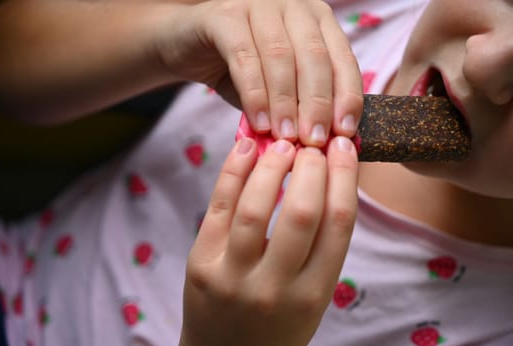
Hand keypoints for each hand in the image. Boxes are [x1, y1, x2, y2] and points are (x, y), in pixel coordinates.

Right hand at [159, 0, 362, 145]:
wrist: (187, 46)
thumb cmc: (239, 69)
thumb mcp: (276, 89)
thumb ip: (299, 106)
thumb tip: (325, 142)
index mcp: (316, 20)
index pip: (342, 59)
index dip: (347, 97)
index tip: (344, 133)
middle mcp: (293, 5)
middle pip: (315, 57)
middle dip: (317, 104)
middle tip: (314, 142)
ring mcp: (259, 4)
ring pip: (281, 57)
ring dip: (285, 103)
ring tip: (285, 138)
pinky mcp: (225, 15)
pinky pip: (244, 57)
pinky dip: (254, 94)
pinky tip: (259, 123)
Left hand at [179, 136, 357, 345]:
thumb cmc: (277, 325)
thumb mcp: (311, 297)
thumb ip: (321, 246)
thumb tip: (329, 178)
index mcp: (314, 294)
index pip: (339, 223)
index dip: (345, 176)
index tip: (345, 147)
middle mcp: (275, 287)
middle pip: (303, 212)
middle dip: (313, 166)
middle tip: (314, 142)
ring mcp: (233, 277)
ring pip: (256, 207)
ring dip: (273, 165)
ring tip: (283, 142)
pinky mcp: (200, 264)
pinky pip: (218, 208)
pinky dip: (233, 171)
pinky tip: (246, 147)